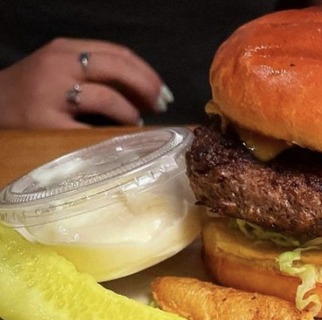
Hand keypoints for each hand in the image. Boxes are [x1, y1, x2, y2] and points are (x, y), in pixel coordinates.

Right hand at [0, 38, 173, 128]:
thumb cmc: (30, 93)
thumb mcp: (58, 70)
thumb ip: (94, 73)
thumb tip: (143, 91)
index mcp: (64, 50)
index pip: (117, 54)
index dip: (146, 72)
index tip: (163, 90)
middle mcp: (58, 66)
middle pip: (117, 69)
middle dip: (147, 87)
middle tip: (162, 105)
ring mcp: (50, 95)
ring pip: (106, 97)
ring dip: (130, 111)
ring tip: (137, 121)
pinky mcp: (46, 125)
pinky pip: (89, 129)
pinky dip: (111, 134)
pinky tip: (117, 138)